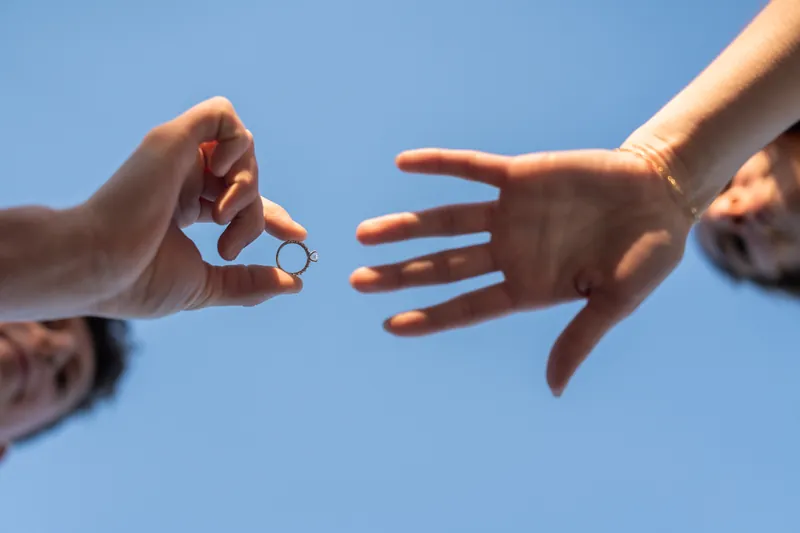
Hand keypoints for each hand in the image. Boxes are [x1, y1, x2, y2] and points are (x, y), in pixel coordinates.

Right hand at [83, 97, 306, 317]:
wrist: (98, 265)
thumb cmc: (139, 280)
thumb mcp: (206, 285)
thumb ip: (249, 282)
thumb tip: (295, 283)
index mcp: (183, 207)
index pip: (239, 198)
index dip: (272, 215)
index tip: (297, 236)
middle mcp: (182, 177)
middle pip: (248, 176)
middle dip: (258, 213)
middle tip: (232, 246)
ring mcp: (177, 156)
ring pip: (243, 147)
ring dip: (248, 185)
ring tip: (222, 217)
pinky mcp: (173, 138)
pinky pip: (222, 114)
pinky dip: (236, 143)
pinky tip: (220, 175)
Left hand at [351, 148, 692, 394]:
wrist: (661, 196)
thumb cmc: (646, 255)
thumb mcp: (614, 302)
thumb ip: (578, 338)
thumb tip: (554, 388)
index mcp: (528, 287)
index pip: (467, 306)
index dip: (429, 317)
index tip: (388, 325)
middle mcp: (509, 251)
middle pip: (443, 267)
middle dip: (401, 274)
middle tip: (356, 281)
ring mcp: (510, 214)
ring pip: (445, 222)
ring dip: (406, 227)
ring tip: (364, 235)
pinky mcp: (519, 176)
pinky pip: (472, 168)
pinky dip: (440, 164)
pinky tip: (404, 163)